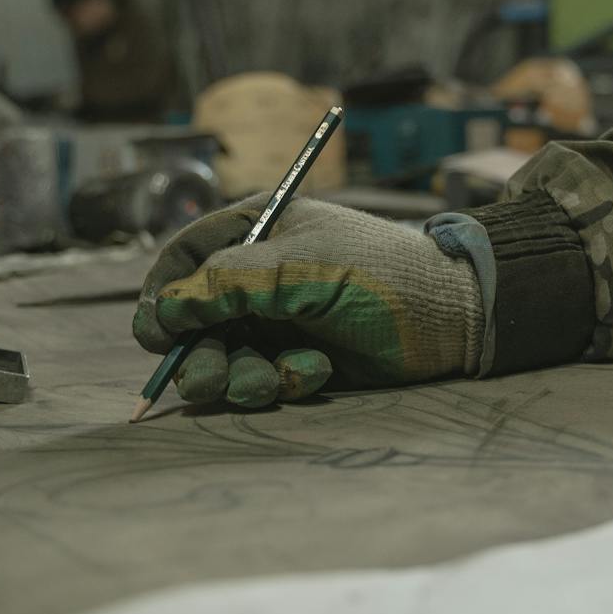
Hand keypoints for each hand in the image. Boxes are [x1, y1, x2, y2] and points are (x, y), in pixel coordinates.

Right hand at [132, 198, 485, 407]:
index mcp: (257, 231)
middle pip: (195, 320)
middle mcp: (261, 277)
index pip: (184, 258)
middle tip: (207, 378)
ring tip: (272, 381)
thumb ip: (231, 283)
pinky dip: (284, 381)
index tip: (155, 333)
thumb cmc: (383, 273)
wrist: (457, 318)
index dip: (162, 296)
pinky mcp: (303, 360)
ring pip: (226, 358)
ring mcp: (281, 320)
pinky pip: (266, 379)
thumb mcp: (303, 267)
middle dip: (198, 353)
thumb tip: (166, 306)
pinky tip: (319, 373)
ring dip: (239, 376)